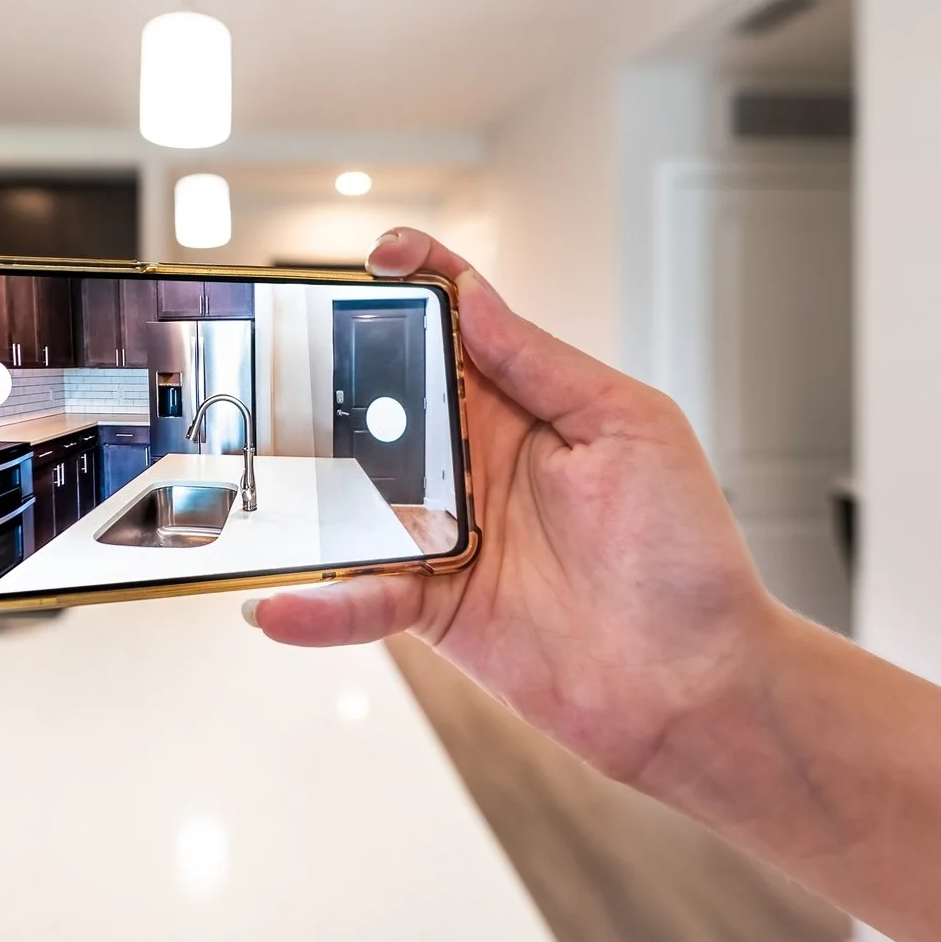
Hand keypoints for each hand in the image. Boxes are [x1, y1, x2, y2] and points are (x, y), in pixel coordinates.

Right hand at [249, 227, 784, 785]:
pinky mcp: (433, 606)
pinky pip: (363, 595)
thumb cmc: (688, 554)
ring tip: (241, 474)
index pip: (460, 324)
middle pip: (384, 400)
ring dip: (302, 486)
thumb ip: (543, 365)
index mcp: (527, 406)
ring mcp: (447, 533)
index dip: (418, 281)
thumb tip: (474, 298)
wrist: (699, 684)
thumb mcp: (631, 430)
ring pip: (353, 496)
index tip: (377, 257)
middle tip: (274, 360)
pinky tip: (277, 606)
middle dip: (328, 374)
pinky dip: (318, 605)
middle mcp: (476, 462)